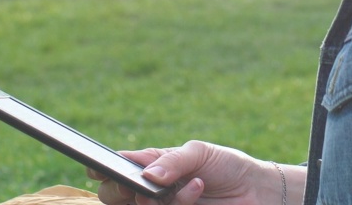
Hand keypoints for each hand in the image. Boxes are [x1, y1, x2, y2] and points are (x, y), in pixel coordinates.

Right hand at [89, 140, 294, 204]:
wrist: (255, 191)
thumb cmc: (226, 166)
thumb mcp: (200, 152)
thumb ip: (172, 160)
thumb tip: (147, 174)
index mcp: (151, 167)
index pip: (117, 169)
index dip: (101, 169)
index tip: (96, 168)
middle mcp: (151, 191)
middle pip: (113, 196)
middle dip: (122, 189)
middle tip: (141, 183)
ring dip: (158, 199)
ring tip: (189, 183)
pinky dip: (180, 204)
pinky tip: (196, 189)